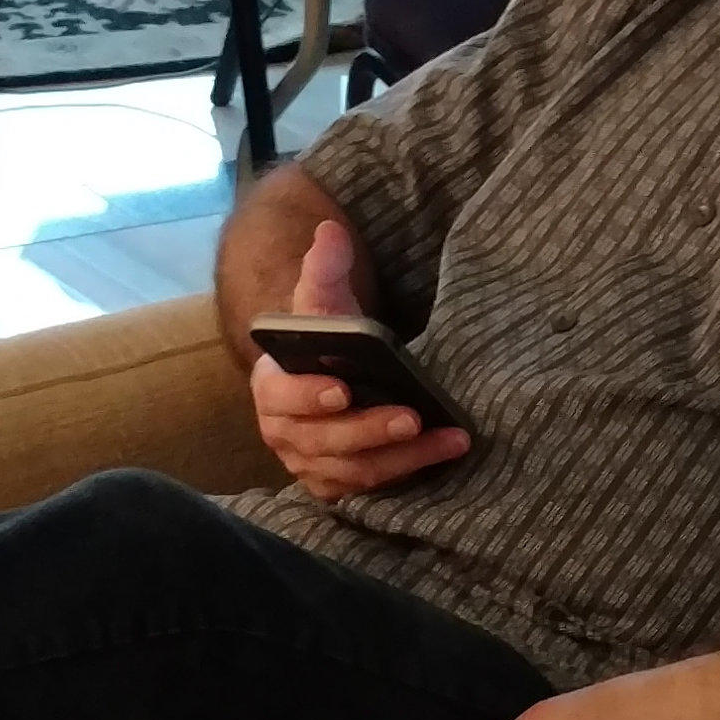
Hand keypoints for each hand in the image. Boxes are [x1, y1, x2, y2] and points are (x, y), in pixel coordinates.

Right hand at [250, 219, 468, 501]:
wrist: (329, 375)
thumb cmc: (325, 341)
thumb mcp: (322, 304)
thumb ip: (323, 270)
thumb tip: (330, 231)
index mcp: (272, 386)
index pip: (282, 396)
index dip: (308, 395)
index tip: (342, 388)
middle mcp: (285, 432)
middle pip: (322, 440)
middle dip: (368, 430)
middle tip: (412, 416)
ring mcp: (309, 464)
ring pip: (352, 470)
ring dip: (401, 458)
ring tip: (447, 438)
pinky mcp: (336, 484)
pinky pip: (368, 489)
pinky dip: (406, 474)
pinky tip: (442, 454)